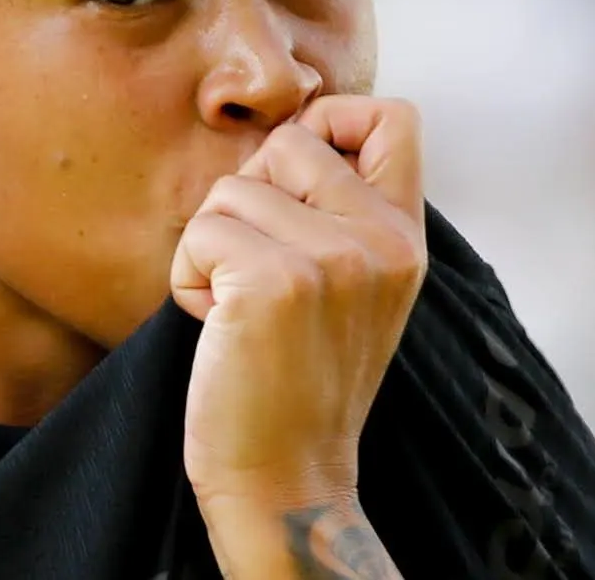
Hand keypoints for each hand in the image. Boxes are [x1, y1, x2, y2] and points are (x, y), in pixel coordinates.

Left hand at [170, 96, 423, 571]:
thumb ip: (341, 213)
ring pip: (231, 190)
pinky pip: (199, 234)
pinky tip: (217, 329)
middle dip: (250, 196)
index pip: (394, 116)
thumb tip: (287, 133)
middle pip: (289, 140)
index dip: (333, 119)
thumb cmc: (297, 379)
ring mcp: (333, 259)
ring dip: (212, 246)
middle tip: (258, 271)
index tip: (297, 177)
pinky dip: (188, 278)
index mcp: (406, 239)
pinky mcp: (275, 281)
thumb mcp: (353, 287)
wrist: (286, 478)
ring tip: (239, 311)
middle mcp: (382, 241)